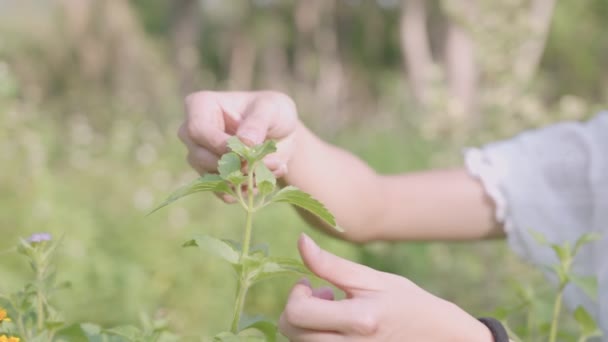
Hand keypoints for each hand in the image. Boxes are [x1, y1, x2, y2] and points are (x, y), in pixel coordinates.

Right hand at [178, 91, 298, 199]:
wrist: (281, 133)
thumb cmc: (272, 111)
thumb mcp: (271, 109)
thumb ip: (257, 123)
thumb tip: (244, 141)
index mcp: (200, 106)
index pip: (197, 130)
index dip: (219, 144)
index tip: (247, 149)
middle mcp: (192, 134)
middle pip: (201, 157)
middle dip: (237, 164)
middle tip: (271, 161)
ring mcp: (200, 158)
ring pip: (213, 177)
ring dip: (246, 178)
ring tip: (275, 166)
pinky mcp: (213, 179)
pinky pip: (223, 192)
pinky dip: (247, 189)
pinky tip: (268, 178)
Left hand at [279, 234, 493, 341]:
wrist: (438, 337)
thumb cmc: (407, 303)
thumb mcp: (373, 279)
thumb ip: (332, 265)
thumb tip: (301, 241)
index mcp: (359, 321)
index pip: (297, 313)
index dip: (296, 295)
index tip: (311, 283)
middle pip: (292, 332)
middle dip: (297, 308)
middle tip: (322, 294)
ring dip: (306, 325)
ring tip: (335, 309)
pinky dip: (316, 337)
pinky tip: (338, 326)